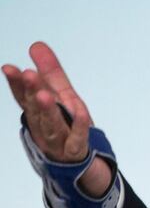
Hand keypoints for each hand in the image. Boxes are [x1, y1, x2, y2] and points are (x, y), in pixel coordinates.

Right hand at [3, 41, 112, 196]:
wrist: (77, 162)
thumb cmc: (65, 124)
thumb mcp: (60, 95)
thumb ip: (49, 71)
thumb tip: (36, 44)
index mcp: (38, 113)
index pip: (24, 97)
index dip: (16, 84)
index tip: (9, 68)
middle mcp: (43, 126)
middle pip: (36, 109)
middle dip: (31, 91)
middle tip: (26, 73)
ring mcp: (58, 140)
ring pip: (51, 125)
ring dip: (47, 110)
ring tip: (44, 94)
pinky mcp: (76, 149)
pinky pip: (78, 138)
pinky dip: (79, 125)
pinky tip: (81, 112)